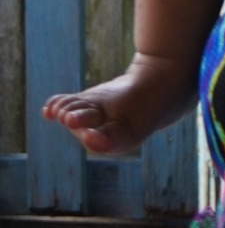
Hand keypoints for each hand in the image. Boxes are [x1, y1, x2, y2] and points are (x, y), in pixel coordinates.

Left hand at [42, 53, 197, 156]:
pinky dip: (59, 105)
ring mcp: (95, 118)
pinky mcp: (88, 105)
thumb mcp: (172, 96)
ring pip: (77, 116)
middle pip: (90, 128)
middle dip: (80, 122)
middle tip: (71, 119)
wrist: (164, 86)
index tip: (93, 137)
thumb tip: (120, 102)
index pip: (111, 141)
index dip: (101, 140)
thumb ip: (161, 98)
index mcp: (128, 136)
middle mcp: (108, 130)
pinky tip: (50, 108)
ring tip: (61, 110)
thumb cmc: (169, 96)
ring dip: (69, 112)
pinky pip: (69, 106)